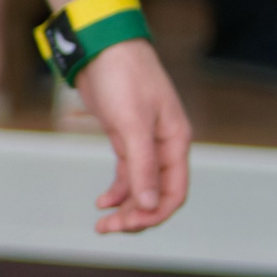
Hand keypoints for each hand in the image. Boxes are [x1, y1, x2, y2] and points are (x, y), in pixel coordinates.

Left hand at [76, 37, 191, 233]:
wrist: (102, 48)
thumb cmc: (123, 79)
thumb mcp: (132, 125)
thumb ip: (143, 166)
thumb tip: (150, 206)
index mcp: (175, 142)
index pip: (175, 191)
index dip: (155, 214)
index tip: (127, 225)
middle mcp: (164, 145)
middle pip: (157, 194)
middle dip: (136, 215)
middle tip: (106, 228)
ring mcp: (145, 142)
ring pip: (141, 186)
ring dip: (124, 207)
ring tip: (101, 224)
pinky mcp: (125, 137)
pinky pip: (127, 173)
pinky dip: (117, 190)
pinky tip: (102, 202)